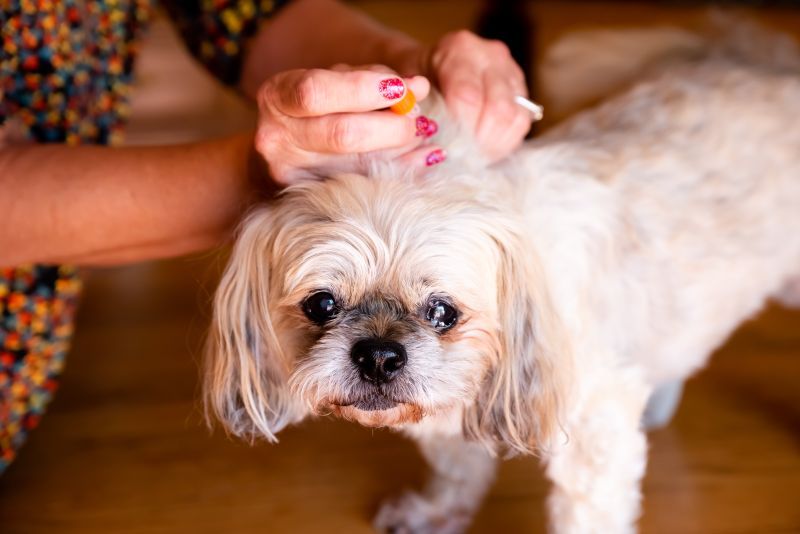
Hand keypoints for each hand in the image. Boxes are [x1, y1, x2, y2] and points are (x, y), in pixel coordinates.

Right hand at [255, 68, 441, 185]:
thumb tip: (418, 88)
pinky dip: (403, 170)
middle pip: (340, 134)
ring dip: (401, 149)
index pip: (316, 91)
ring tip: (424, 133)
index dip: (363, 89)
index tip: (402, 88)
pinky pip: (367, 187)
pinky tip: (427, 157)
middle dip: (391, 126)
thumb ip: (374, 79)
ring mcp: (291, 175)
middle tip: (419, 119)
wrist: (285, 147)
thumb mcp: (336, 79)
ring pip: (357, 166)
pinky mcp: (311, 199)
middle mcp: (277, 138)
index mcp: (278, 96)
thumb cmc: (319, 105)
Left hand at [413, 31, 531, 161]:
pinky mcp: (521, 92)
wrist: (428, 69)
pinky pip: (521, 123)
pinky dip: (503, 143)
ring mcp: (511, 72)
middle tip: (461, 157)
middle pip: (497, 108)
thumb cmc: (416, 82)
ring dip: (493, 145)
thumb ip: (418, 112)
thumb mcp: (407, 92)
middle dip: (478, 141)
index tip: (447, 149)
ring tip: (471, 155)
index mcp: (459, 48)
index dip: (459, 130)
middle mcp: (491, 55)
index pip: (467, 96)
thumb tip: (433, 146)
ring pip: (514, 117)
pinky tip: (484, 149)